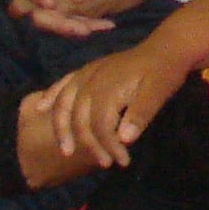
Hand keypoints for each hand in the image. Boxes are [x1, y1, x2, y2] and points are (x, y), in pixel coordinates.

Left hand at [0, 0, 171, 35]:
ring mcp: (62, 6)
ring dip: (44, 18)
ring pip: (38, 21)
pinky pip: (65, 27)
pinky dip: (72, 26)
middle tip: (28, 2)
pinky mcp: (78, 19)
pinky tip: (84, 22)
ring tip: (57, 13)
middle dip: (19, 4)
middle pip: (17, 5)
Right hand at [23, 43, 186, 174]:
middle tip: (105, 163)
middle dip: (89, 144)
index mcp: (109, 87)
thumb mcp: (159, 92)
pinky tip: (40, 107)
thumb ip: (140, 114)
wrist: (168, 46)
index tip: (122, 161)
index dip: (108, 146)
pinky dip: (52, 95)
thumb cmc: (165, 71)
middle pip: (80, 118)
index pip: (100, 125)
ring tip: (66, 150)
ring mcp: (89, 73)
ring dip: (62, 128)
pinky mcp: (89, 69)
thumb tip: (124, 139)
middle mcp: (93, 80)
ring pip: (65, 103)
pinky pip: (64, 83)